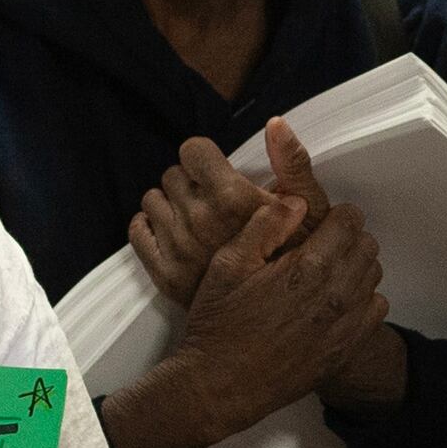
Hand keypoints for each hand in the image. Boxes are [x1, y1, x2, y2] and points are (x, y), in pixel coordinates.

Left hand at [129, 137, 281, 306]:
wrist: (279, 323)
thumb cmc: (297, 262)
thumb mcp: (308, 208)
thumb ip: (292, 162)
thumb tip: (276, 124)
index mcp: (232, 199)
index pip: (191, 150)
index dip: (205, 160)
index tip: (216, 174)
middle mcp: (199, 220)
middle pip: (172, 175)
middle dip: (191, 184)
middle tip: (213, 203)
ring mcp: (177, 248)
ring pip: (153, 200)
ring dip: (171, 206)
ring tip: (198, 221)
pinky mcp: (163, 273)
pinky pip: (138, 231)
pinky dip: (152, 229)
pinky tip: (176, 235)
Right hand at [172, 176, 386, 434]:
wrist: (220, 385)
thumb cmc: (219, 324)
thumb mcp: (228, 264)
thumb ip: (264, 225)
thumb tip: (296, 202)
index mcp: (307, 269)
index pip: (350, 221)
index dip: (337, 214)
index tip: (323, 219)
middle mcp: (334, 296)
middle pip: (367, 246)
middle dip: (348, 237)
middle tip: (323, 242)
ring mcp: (343, 326)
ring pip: (373, 276)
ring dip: (355, 265)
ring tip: (327, 269)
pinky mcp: (345, 349)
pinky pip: (376, 309)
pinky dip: (362, 298)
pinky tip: (336, 299)